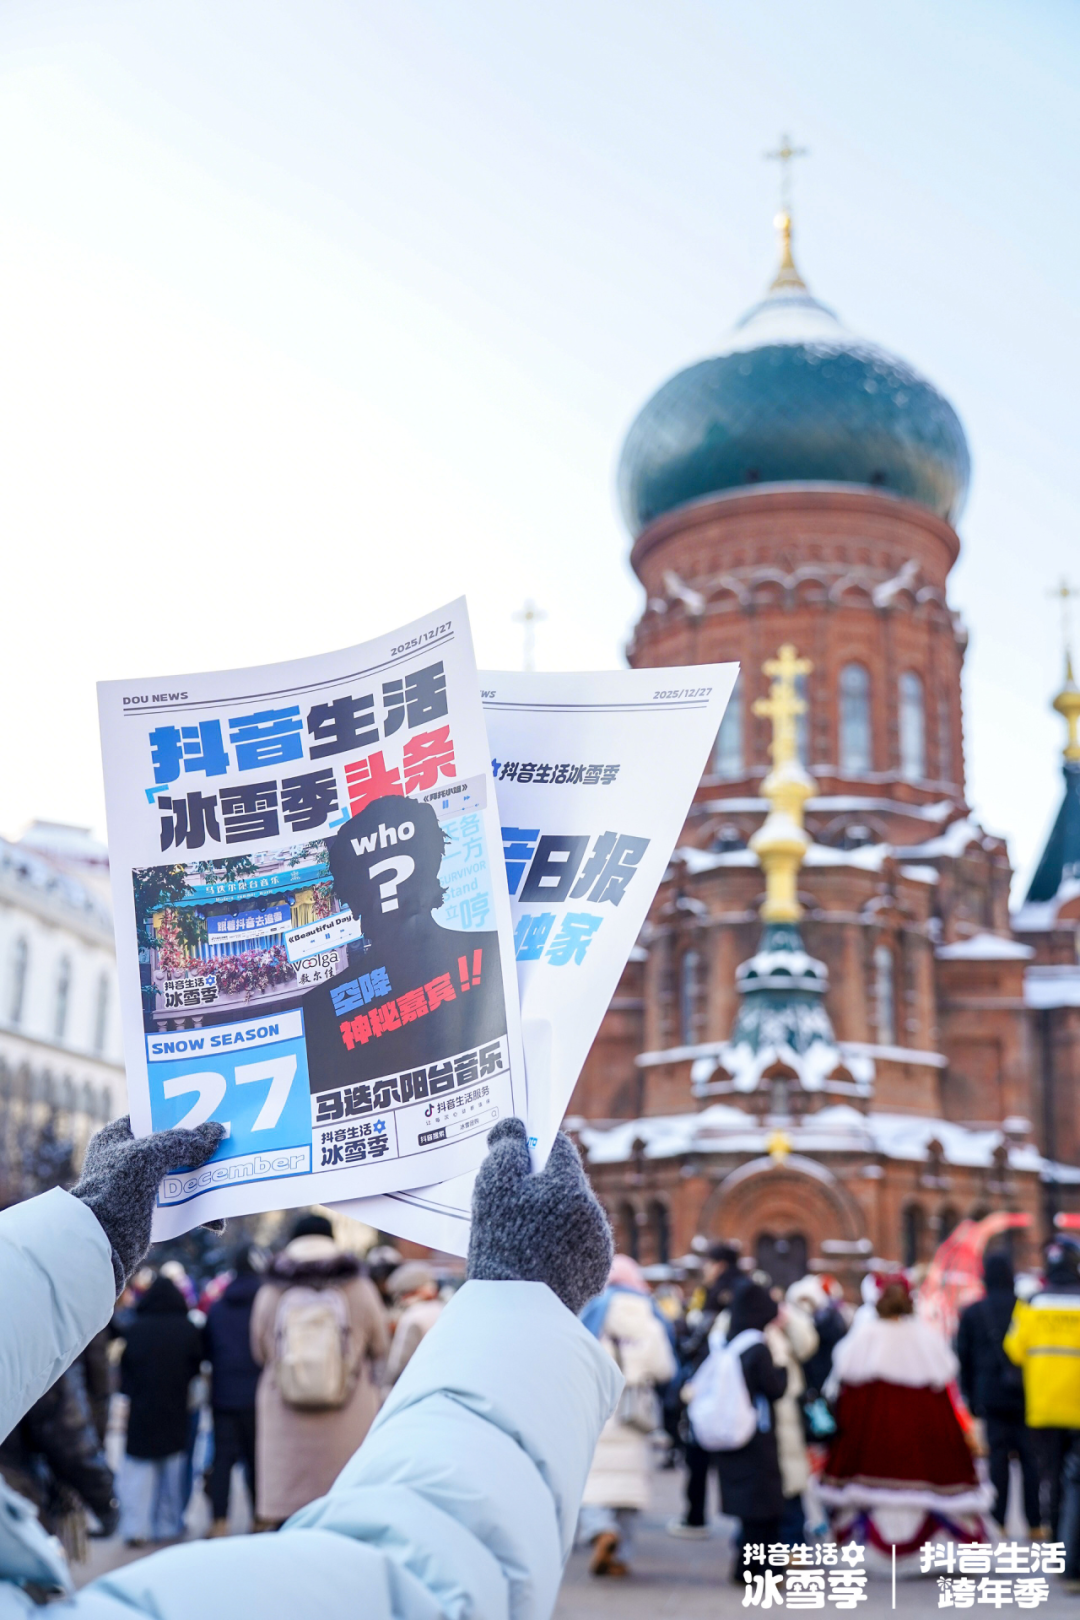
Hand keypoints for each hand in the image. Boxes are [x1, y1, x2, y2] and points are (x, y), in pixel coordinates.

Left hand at [71, 1116, 224, 1291]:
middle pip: (169, 1147)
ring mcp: (135, 1188)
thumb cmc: (117, 1187)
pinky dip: (197, 1211)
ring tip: (226, 1179)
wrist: (101, 1242)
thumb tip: (218, 1131)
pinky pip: (178, 1205)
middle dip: (196, 1148)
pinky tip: (216, 1219)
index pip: (149, 1117)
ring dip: (201, 1180)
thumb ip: (185, 1141)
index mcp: (114, 1137)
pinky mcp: (146, 1214)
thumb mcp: (153, 1153)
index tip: (206, 1113)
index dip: (176, 1114)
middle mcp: (123, 1160)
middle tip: (224, 1143)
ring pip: (177, 1177)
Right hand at [466, 1118, 612, 1316]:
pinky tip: (538, 1258)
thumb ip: (506, 1146)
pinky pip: (581, 1247)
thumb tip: (515, 1127)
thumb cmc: (500, 1240)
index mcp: (570, 1183)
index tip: (519, 1154)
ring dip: (556, 1217)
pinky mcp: (597, 1272)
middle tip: (514, 1200)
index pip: (558, 1147)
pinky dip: (564, 1247)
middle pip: (567, 1183)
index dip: (536, 1147)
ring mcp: (599, 1243)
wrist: (516, 1310)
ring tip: (524, 1233)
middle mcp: (592, 1210)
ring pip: (576, 1216)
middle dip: (545, 1186)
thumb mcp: (493, 1185)